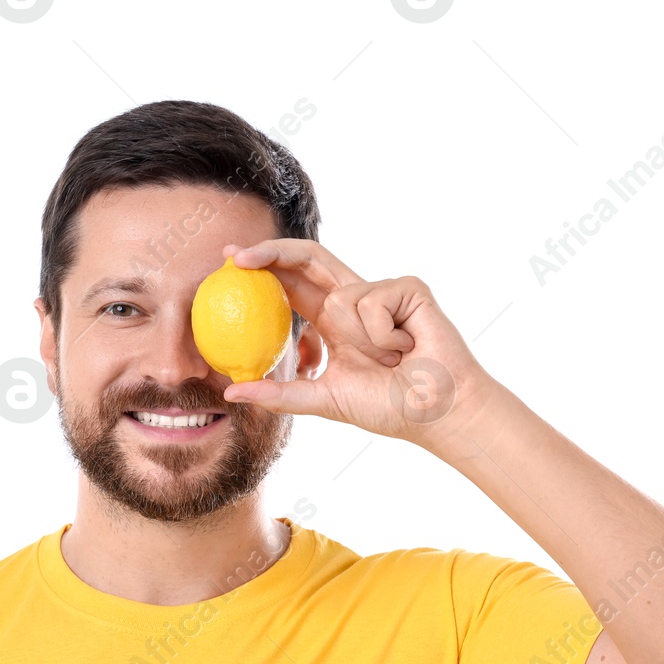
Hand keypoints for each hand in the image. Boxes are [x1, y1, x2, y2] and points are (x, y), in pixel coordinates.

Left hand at [219, 239, 486, 444]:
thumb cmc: (390, 408)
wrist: (437, 411)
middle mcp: (353, 301)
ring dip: (360, 341)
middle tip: (236, 256)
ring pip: (342, 296)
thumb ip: (280, 394)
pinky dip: (384, 335)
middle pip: (307, 260)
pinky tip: (407, 349)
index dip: (261, 270)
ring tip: (389, 363)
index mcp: (333, 322)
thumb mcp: (325, 400)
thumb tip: (232, 391)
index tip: (226, 264)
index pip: (290, 286)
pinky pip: (373, 302)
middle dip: (270, 252)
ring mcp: (382, 291)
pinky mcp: (408, 288)